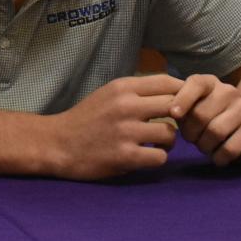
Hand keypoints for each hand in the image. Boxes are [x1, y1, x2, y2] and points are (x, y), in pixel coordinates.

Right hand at [51, 74, 183, 179]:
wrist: (58, 143)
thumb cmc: (86, 118)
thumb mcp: (108, 94)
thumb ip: (136, 92)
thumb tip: (172, 91)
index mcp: (122, 88)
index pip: (167, 82)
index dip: (182, 93)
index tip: (182, 103)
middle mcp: (126, 106)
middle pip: (174, 106)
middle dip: (178, 118)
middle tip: (171, 125)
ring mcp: (126, 132)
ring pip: (171, 133)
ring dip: (168, 141)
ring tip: (156, 143)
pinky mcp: (125, 156)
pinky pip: (160, 157)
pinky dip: (157, 158)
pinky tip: (145, 156)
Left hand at [169, 74, 240, 166]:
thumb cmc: (209, 117)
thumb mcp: (192, 107)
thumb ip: (177, 105)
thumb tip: (166, 110)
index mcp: (210, 82)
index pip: (196, 83)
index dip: (183, 99)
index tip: (173, 115)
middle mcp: (229, 92)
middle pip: (201, 114)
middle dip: (190, 133)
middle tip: (191, 139)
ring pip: (215, 132)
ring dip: (204, 146)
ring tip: (204, 147)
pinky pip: (230, 148)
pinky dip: (219, 157)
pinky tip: (217, 157)